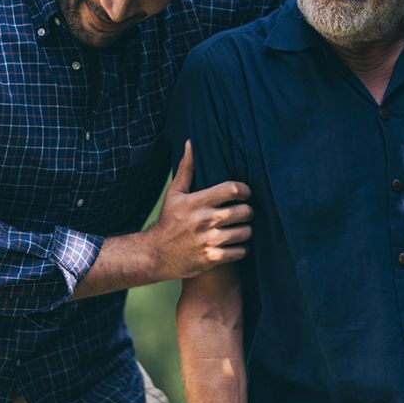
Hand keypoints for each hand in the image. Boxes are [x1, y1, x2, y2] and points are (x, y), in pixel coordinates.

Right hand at [148, 141, 253, 279]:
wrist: (155, 255)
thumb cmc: (168, 221)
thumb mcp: (174, 194)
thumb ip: (186, 169)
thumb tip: (190, 143)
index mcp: (197, 202)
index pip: (232, 190)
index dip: (244, 190)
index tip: (245, 193)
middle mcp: (204, 220)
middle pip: (244, 211)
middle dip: (248, 211)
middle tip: (245, 212)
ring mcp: (208, 241)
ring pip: (245, 232)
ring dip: (246, 230)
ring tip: (241, 228)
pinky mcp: (211, 258)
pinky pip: (240, 252)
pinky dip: (241, 248)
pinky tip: (235, 244)